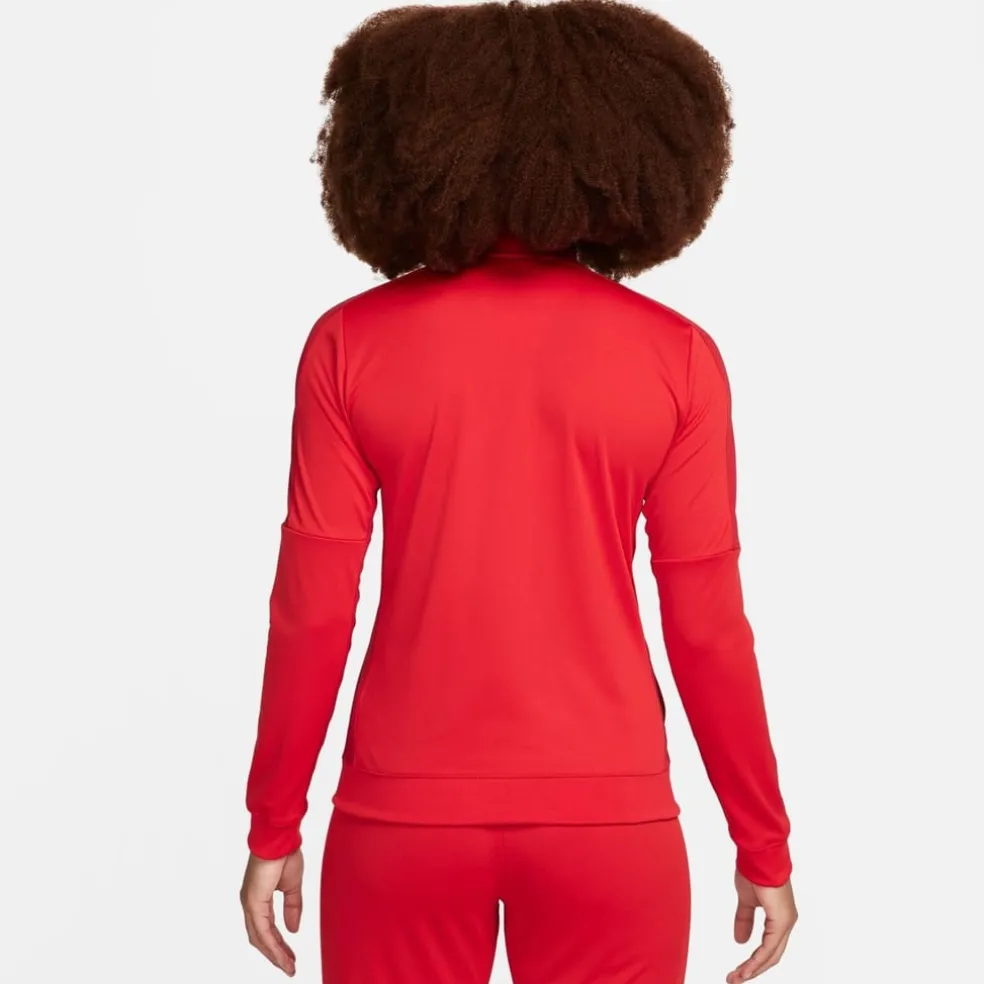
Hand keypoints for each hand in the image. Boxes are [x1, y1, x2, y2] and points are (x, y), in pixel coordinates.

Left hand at [240, 849, 303, 976]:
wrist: (281, 838)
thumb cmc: (285, 852)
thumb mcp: (293, 886)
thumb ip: (292, 907)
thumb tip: (293, 928)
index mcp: (259, 898)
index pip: (267, 928)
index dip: (278, 944)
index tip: (290, 957)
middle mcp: (251, 903)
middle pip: (260, 938)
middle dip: (275, 954)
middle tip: (289, 966)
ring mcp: (250, 903)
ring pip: (260, 938)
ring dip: (274, 954)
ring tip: (288, 966)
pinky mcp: (254, 902)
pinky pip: (263, 930)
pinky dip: (272, 945)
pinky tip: (282, 954)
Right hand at [726, 870, 796, 981]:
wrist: (757, 856)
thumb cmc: (753, 870)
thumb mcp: (745, 900)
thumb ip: (744, 920)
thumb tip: (740, 940)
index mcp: (779, 917)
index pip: (768, 947)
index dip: (754, 961)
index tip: (737, 970)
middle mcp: (786, 922)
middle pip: (771, 956)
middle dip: (753, 970)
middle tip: (735, 979)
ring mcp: (786, 922)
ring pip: (771, 955)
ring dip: (753, 969)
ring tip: (737, 978)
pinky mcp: (782, 920)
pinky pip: (769, 947)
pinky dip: (757, 960)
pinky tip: (746, 969)